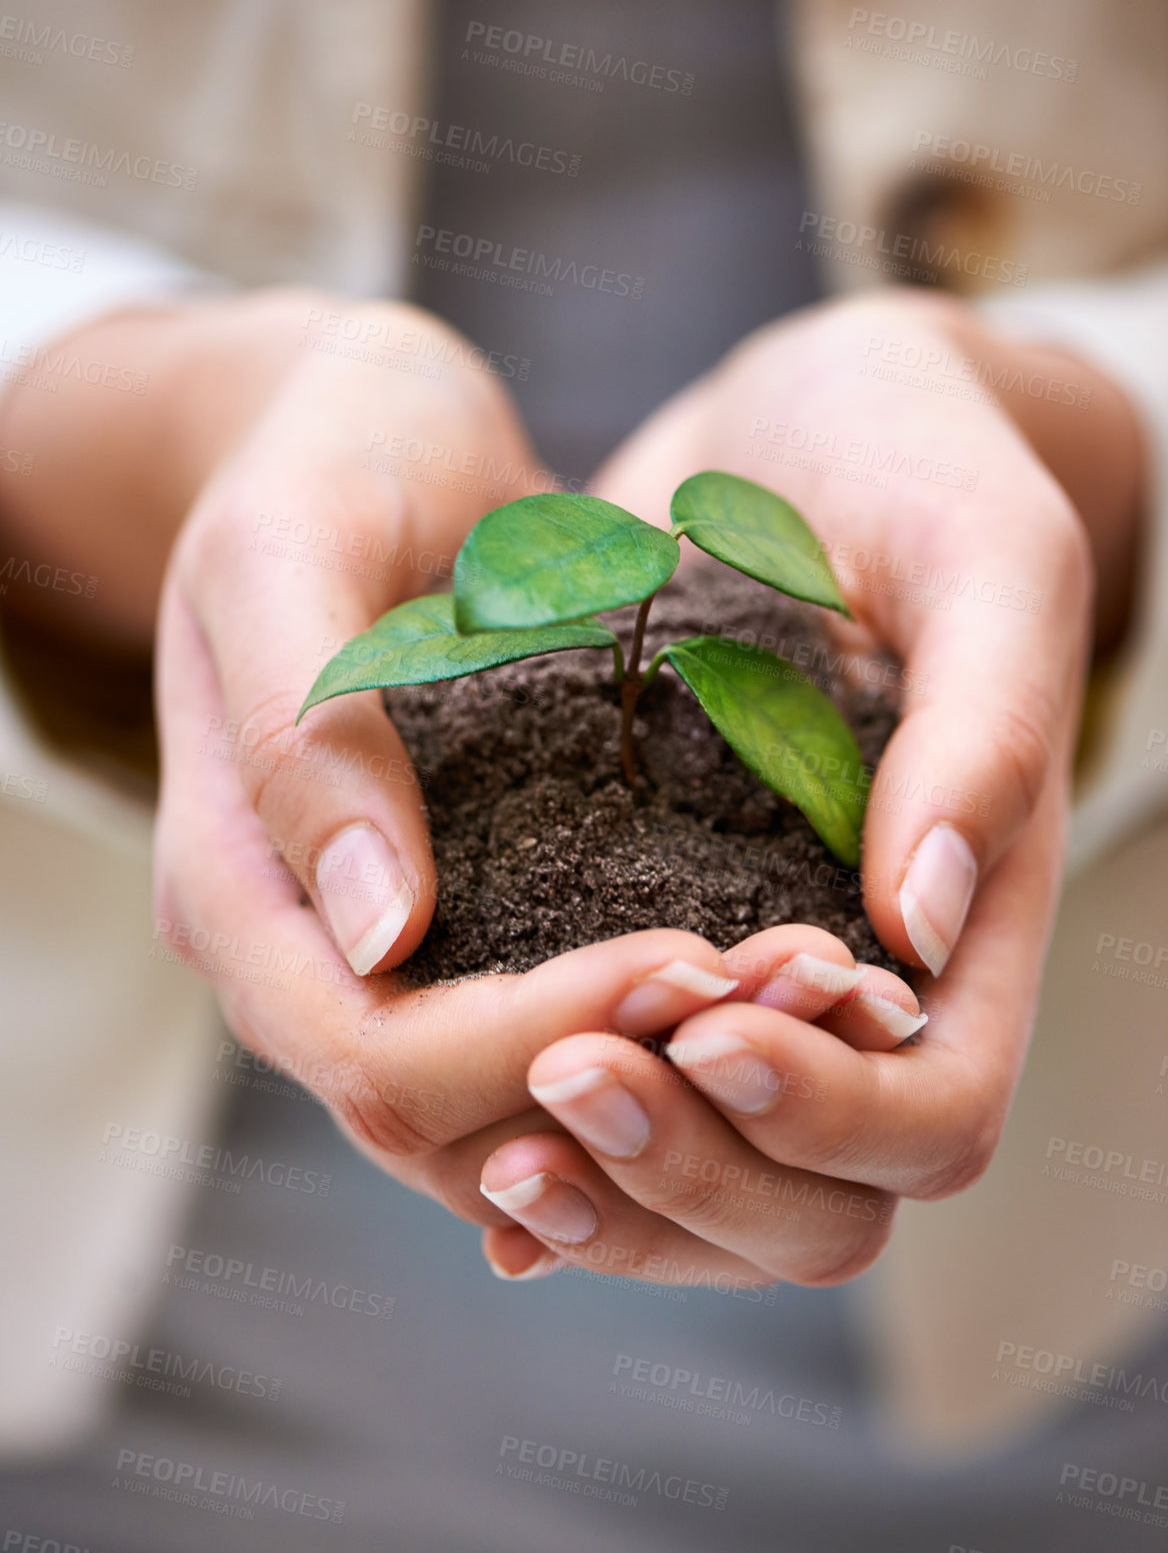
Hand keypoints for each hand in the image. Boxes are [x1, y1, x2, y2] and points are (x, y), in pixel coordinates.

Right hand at [2, 283, 924, 1288]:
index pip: (371, 1052)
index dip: (531, 1042)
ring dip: (670, 1082)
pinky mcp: (468, 925)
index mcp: (233, 886)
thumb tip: (376, 930)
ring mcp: (383, 951)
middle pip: (448, 1120)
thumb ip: (304, 730)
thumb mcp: (288, 543)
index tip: (691, 958)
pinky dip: (666, 1038)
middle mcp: (302, 952)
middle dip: (629, 1077)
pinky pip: (559, 1042)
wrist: (363, 432)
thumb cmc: (323, 455)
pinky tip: (773, 973)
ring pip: (515, 1112)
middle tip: (793, 988)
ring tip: (811, 990)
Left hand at [487, 288, 1110, 1281]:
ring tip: (492, 1132)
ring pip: (702, 1180)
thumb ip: (983, 731)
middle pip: (815, 1199)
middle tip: (561, 1076)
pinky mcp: (647, 926)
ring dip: (604, 1188)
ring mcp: (752, 970)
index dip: (830, 1111)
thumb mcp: (980, 558)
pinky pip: (613, 1087)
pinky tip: (462, 1128)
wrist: (806, 424)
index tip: (706, 1019)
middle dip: (691, 1168)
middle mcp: (865, 979)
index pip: (934, 1111)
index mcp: (973, 915)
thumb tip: (922, 924)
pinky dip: (542, 1135)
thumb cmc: (921, 463)